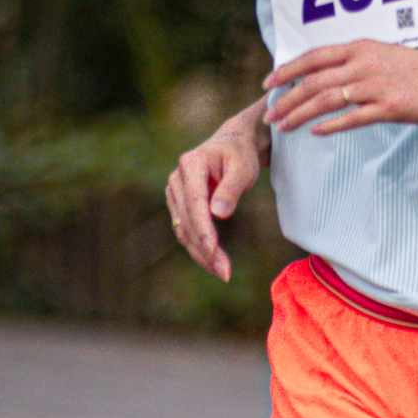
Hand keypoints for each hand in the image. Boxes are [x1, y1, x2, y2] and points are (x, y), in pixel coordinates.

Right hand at [165, 113, 264, 281]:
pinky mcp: (179, 204)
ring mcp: (175, 192)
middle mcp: (177, 178)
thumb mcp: (243, 167)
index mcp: (191, 164)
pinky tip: (213, 262)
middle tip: (224, 271)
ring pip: (183, 229)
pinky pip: (186, 230)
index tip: (212, 249)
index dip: (202, 227)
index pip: (194, 201)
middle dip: (204, 248)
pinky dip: (198, 247)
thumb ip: (231, 188)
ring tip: (222, 272)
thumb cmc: (239, 155)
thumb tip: (219, 213)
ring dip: (200, 253)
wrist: (231, 145)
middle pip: (187, 219)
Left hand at [268, 40, 417, 136]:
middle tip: (270, 114)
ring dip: (301, 114)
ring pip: (327, 100)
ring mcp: (376, 86)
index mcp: (361, 48)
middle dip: (287, 98)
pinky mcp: (390, 107)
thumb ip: (355, 62)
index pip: (314, 58)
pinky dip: (331, 126)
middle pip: (314, 82)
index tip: (269, 83)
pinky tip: (315, 132)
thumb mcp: (383, 55)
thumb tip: (325, 74)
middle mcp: (364, 64)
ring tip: (284, 127)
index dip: (288, 70)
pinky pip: (353, 118)